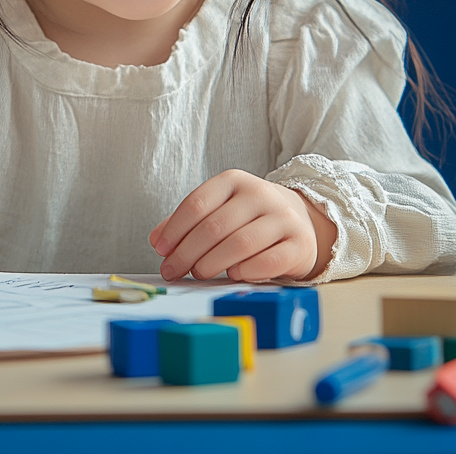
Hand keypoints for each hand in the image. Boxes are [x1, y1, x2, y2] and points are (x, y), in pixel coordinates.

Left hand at [148, 170, 335, 282]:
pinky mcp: (299, 244)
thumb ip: (187, 222)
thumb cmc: (248, 218)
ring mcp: (283, 218)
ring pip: (240, 244)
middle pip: (215, 226)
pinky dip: (246, 271)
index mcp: (234, 180)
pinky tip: (233, 275)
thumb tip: (156, 239)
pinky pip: (268, 261)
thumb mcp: (218, 209)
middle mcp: (260, 194)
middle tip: (173, 270)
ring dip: (213, 263)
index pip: (197, 203)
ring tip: (199, 273)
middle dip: (188, 252)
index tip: (161, 250)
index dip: (175, 229)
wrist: (299, 220)